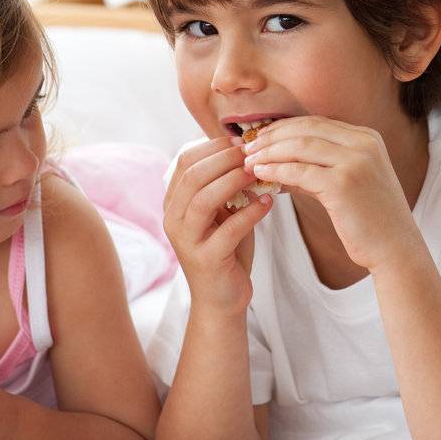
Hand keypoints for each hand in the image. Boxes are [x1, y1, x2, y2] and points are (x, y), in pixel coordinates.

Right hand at [162, 137, 273, 315]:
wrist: (222, 299)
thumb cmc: (225, 249)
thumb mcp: (222, 211)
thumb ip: (226, 184)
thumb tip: (246, 150)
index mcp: (174, 203)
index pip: (186, 162)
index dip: (214, 146)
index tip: (242, 140)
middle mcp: (174, 220)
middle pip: (193, 176)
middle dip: (225, 159)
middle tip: (253, 151)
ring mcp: (187, 241)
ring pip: (204, 199)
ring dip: (233, 180)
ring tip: (258, 172)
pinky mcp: (206, 260)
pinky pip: (228, 230)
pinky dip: (250, 212)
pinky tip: (267, 201)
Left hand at [243, 117, 421, 274]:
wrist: (396, 249)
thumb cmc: (370, 220)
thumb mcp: (348, 182)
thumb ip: (319, 166)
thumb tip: (279, 162)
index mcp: (367, 137)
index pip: (316, 122)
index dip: (284, 127)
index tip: (261, 137)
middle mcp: (364, 143)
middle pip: (305, 129)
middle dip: (272, 136)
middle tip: (247, 147)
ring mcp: (356, 161)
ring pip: (299, 146)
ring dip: (269, 152)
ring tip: (248, 161)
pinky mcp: (344, 184)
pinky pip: (300, 172)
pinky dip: (276, 171)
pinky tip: (261, 175)